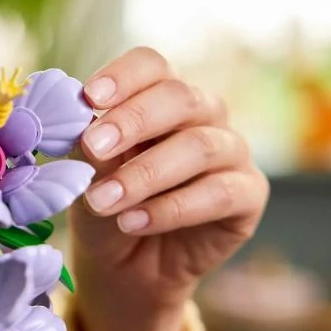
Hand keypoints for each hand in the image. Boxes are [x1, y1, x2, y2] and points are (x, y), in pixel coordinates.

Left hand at [68, 47, 268, 330]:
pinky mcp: (248, 194)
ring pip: (200, 146)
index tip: (88, 97)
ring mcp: (230, 150)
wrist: (123, 265)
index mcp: (158, 93)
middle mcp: (202, 112)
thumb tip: (82, 124)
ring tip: (103, 201)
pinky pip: (220, 192)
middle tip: (93, 147)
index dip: (122, 76)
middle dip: (132, 121)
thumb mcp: (87, 173)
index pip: (150, 65)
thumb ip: (91, 147)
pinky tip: (133, 222)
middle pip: (179, 96)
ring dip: (145, 175)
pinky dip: (171, 209)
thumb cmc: (104, 202)